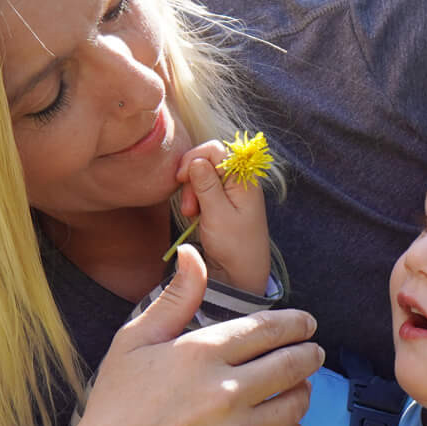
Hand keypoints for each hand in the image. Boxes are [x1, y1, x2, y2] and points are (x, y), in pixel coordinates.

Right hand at [26, 246, 318, 425]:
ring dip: (304, 392)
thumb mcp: (135, 342)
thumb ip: (174, 298)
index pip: (268, 330)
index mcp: (201, 355)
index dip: (295, 323)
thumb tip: (193, 254)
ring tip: (299, 387)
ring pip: (294, 406)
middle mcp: (226, 392)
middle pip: (291, 365)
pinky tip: (286, 425)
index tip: (307, 323)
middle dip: (310, 354)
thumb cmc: (115, 404)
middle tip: (314, 352)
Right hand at [176, 140, 270, 293]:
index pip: (216, 149)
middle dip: (192, 179)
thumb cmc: (235, 247)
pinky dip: (195, 201)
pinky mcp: (221, 204)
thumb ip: (207, 184)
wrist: (240, 276)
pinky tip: (196, 217)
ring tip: (192, 215)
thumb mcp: (218, 214)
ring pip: (201, 177)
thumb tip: (196, 159)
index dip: (195, 158)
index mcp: (244, 180)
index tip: (182, 178)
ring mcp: (230, 192)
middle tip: (190, 206)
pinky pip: (202, 191)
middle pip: (207, 161)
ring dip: (191, 193)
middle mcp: (239, 181)